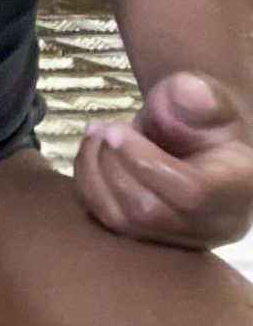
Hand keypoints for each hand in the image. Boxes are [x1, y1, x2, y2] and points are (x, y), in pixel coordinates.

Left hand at [75, 71, 252, 248]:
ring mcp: (180, 237)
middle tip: (102, 127)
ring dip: (94, 171)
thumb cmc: (204, 120)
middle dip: (113, 163)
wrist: (196, 143)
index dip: (144, 162)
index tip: (115, 129)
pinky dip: (87, 184)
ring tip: (95, 134)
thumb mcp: (208, 102)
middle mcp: (213, 224)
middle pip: (149, 211)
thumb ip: (199, 98)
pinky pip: (107, 221)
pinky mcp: (149, 238)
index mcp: (237, 190)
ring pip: (123, 220)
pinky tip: (91, 152)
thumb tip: (187, 88)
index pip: (189, 192)